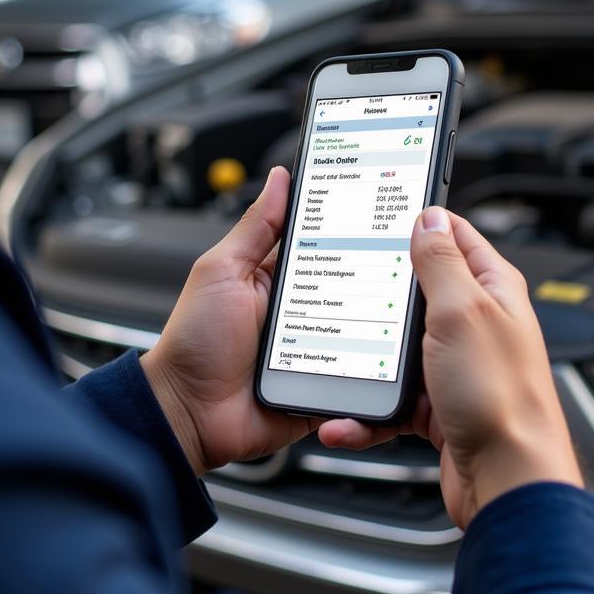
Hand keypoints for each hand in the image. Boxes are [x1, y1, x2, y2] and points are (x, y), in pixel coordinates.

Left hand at [141, 168, 419, 474]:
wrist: (187, 414)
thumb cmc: (194, 343)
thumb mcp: (222, 271)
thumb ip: (255, 227)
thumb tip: (280, 179)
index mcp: (279, 278)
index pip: (328, 245)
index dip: (355, 228)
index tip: (385, 208)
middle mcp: (304, 313)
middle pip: (357, 287)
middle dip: (381, 275)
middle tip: (405, 261)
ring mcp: (318, 351)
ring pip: (369, 332)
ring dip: (384, 325)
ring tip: (403, 310)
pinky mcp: (327, 388)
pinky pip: (363, 378)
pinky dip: (377, 371)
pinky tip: (391, 360)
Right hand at [321, 208, 581, 528]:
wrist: (507, 480)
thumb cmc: (502, 400)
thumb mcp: (462, 312)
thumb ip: (442, 263)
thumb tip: (429, 219)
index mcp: (492, 290)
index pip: (455, 237)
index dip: (421, 221)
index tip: (384, 213)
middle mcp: (477, 324)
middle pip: (418, 291)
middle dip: (380, 293)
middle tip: (346, 286)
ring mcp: (456, 365)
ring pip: (398, 348)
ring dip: (367, 359)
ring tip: (340, 362)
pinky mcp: (439, 404)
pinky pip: (394, 399)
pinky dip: (369, 411)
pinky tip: (349, 418)